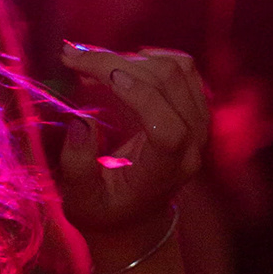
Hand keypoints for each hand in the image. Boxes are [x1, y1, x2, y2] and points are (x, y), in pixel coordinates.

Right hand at [48, 46, 211, 250]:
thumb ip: (77, 167)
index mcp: (166, 170)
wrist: (135, 216)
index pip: (167, 127)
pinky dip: (150, 58)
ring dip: (130, 58)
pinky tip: (121, 64)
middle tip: (73, 57)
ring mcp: (199, 123)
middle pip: (169, 85)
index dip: (140, 96)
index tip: (103, 77)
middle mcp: (192, 144)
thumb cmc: (103, 210)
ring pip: (176, 69)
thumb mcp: (80, 202)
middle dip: (117, 63)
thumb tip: (80, 121)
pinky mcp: (196, 108)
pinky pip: (183, 68)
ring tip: (92, 61)